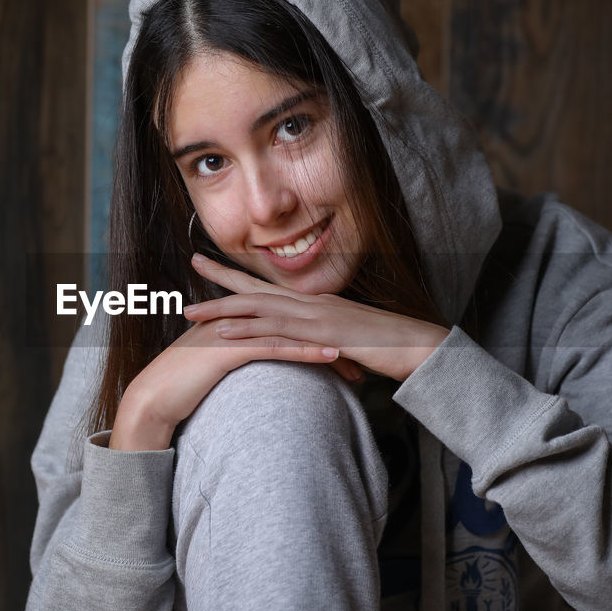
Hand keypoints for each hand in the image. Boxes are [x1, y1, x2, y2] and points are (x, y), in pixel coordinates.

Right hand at [109, 296, 346, 451]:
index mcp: (233, 321)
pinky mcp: (228, 349)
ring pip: (288, 331)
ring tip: (356, 356)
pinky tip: (330, 357)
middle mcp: (235, 319)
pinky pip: (274, 347)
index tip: (340, 351)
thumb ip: (231, 361)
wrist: (150, 398)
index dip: (312, 335)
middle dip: (325, 336)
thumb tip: (250, 370)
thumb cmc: (178, 388)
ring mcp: (232, 331)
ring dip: (324, 341)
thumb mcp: (210, 369)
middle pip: (291, 322)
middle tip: (357, 354)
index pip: (281, 323)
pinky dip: (305, 350)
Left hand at [183, 253, 447, 383]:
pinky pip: (278, 334)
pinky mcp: (322, 336)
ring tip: (192, 312)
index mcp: (317, 302)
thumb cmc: (390, 346)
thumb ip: (326, 340)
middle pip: (260, 288)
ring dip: (224, 310)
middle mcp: (314, 302)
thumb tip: (312, 348)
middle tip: (193, 262)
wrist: (420, 347)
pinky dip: (248, 333)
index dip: (240, 275)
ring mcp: (318, 317)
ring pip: (261, 310)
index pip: (271, 287)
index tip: (212, 264)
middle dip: (224, 276)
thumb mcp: (350, 340)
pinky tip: (225, 335)